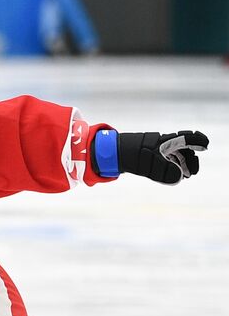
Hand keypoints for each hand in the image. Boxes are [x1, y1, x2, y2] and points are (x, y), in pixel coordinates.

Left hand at [94, 129, 208, 183]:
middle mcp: (162, 143)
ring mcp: (156, 149)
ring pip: (175, 155)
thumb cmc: (129, 154)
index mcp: (164, 141)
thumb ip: (165, 171)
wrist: (111, 153)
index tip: (205, 146)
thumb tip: (179, 177)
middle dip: (190, 160)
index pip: (185, 138)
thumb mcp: (148, 164)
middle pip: (182, 149)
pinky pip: (166, 159)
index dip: (197, 141)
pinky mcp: (151, 155)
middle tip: (192, 172)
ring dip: (182, 164)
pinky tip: (175, 174)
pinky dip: (173, 166)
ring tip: (186, 175)